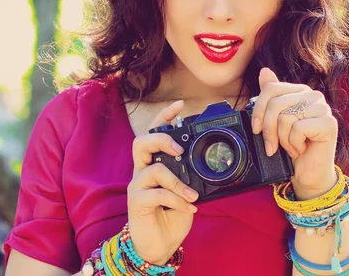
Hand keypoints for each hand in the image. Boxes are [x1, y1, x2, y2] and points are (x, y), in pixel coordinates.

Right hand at [127, 101, 198, 264]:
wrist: (160, 244)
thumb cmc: (173, 214)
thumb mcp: (187, 191)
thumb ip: (191, 176)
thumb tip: (211, 165)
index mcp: (155, 164)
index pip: (155, 133)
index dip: (165, 117)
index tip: (179, 105)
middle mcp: (143, 171)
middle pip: (141, 142)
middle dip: (161, 140)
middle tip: (180, 151)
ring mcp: (138, 186)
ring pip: (153, 169)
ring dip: (177, 181)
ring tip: (192, 194)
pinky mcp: (136, 202)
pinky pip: (156, 194)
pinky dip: (176, 199)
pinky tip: (189, 206)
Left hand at [251, 68, 337, 200]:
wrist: (309, 173)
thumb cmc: (293, 147)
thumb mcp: (276, 122)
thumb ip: (272, 97)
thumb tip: (264, 72)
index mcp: (300, 91)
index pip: (270, 88)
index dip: (259, 110)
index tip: (257, 129)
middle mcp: (313, 95)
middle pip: (275, 104)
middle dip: (269, 130)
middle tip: (273, 145)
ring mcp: (323, 108)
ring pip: (285, 118)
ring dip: (283, 140)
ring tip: (293, 146)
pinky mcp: (328, 124)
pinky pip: (297, 129)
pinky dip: (294, 144)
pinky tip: (302, 149)